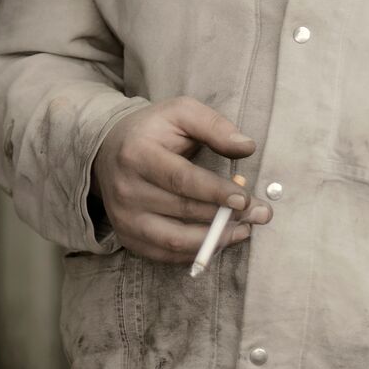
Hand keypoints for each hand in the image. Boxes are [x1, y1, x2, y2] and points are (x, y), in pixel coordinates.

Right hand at [92, 97, 270, 263]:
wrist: (108, 149)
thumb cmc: (153, 130)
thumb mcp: (181, 113)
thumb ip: (214, 126)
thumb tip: (247, 147)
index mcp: (137, 153)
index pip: (181, 179)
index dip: (215, 192)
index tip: (245, 199)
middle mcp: (126, 189)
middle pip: (182, 210)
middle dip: (226, 216)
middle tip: (260, 214)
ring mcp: (124, 217)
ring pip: (176, 240)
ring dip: (215, 239)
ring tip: (244, 229)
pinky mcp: (127, 236)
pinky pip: (166, 255)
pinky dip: (197, 251)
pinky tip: (218, 239)